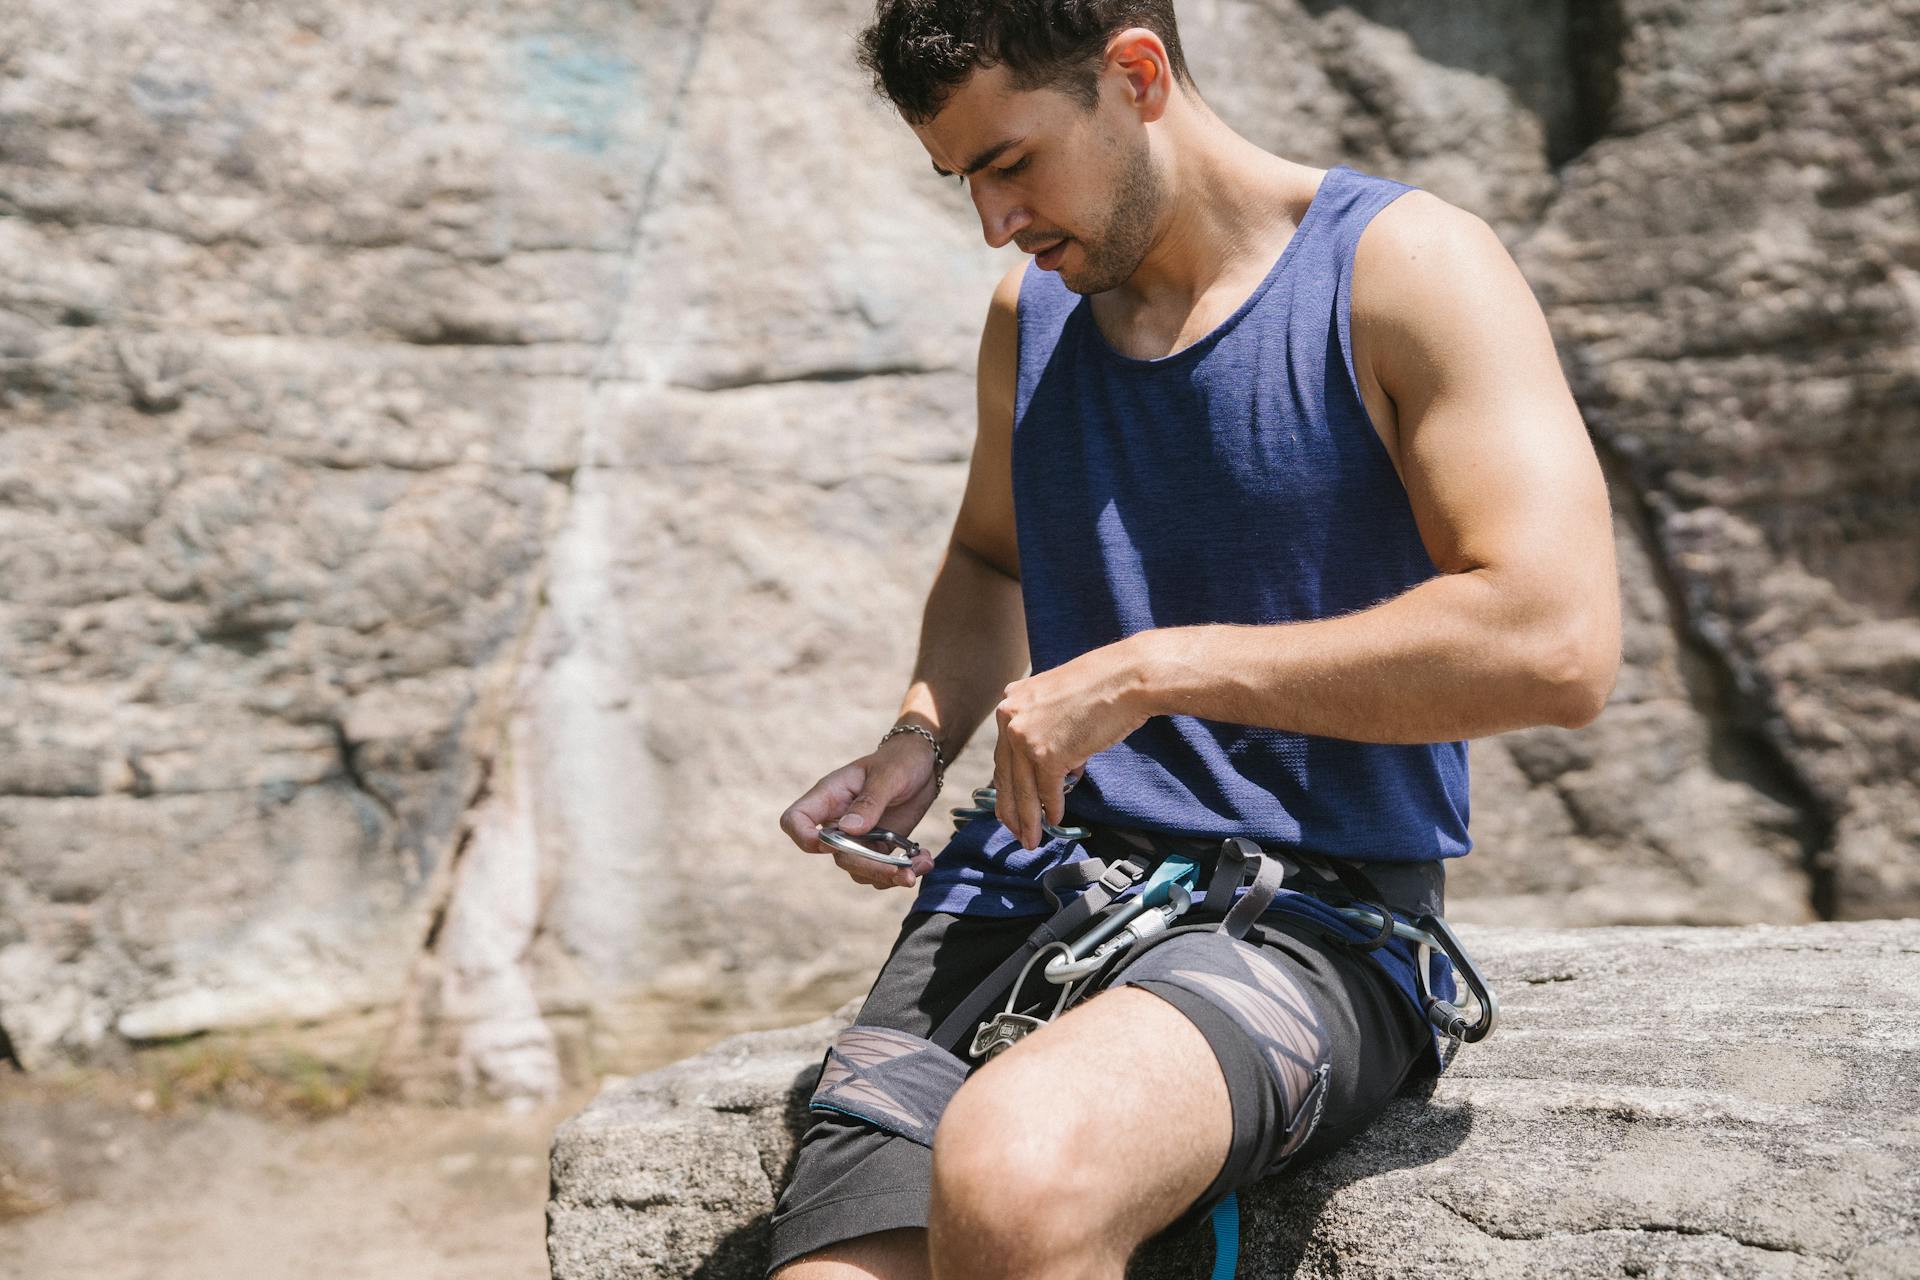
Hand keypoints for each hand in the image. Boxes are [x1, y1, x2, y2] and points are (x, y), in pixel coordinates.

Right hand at [778, 739, 938, 889]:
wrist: (923, 763)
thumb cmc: (900, 760)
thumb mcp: (889, 775)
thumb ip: (869, 801)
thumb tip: (848, 829)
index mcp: (830, 796)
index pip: (795, 820)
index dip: (805, 838)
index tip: (832, 845)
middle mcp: (839, 820)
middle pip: (836, 855)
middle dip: (868, 867)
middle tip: (901, 869)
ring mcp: (858, 837)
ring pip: (858, 869)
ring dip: (888, 875)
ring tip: (918, 866)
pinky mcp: (878, 847)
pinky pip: (880, 871)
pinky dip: (902, 872)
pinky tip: (923, 860)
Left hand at [994, 642, 1149, 848]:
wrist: (1126, 678)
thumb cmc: (1102, 685)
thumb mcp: (1057, 699)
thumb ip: (1044, 727)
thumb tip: (1052, 766)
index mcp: (1011, 702)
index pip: (1003, 754)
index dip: (1006, 784)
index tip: (1009, 804)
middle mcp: (1010, 717)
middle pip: (1005, 775)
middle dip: (1010, 809)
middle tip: (1014, 831)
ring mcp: (1025, 736)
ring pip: (1022, 790)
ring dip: (1028, 819)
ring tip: (1031, 840)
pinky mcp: (1046, 754)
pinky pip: (1046, 791)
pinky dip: (1052, 809)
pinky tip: (1055, 820)